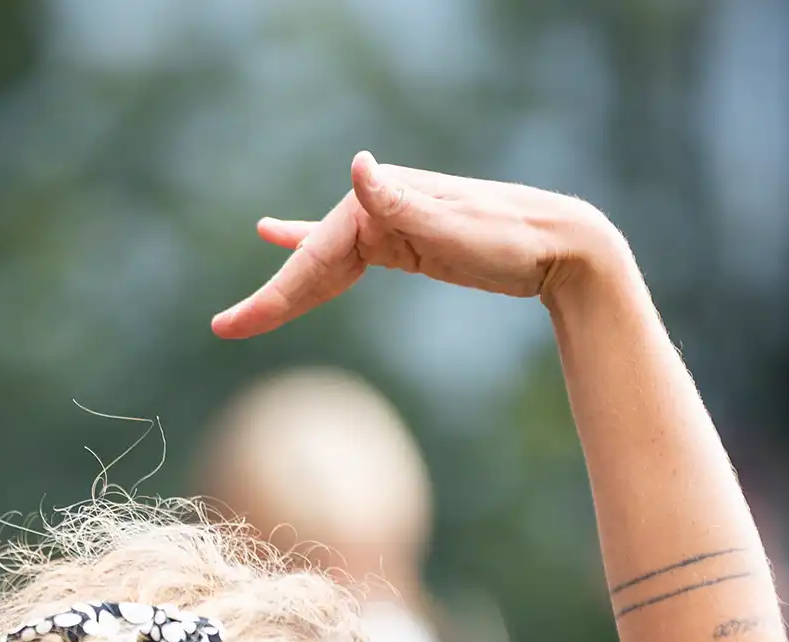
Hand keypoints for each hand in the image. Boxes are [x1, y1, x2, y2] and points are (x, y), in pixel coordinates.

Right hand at [211, 152, 618, 338]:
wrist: (563, 244)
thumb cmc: (515, 239)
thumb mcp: (457, 228)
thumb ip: (402, 203)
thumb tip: (359, 167)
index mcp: (383, 203)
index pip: (317, 253)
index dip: (276, 292)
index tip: (234, 325)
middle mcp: (380, 206)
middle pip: (314, 259)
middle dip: (273, 296)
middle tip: (225, 328)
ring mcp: (392, 224)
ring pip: (326, 259)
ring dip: (289, 280)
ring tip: (247, 307)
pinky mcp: (406, 242)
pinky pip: (348, 255)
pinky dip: (315, 253)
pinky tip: (283, 236)